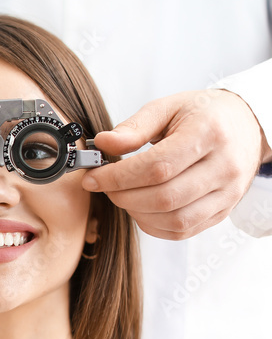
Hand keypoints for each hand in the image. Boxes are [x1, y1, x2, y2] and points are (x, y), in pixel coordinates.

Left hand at [82, 89, 271, 239]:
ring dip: (136, 213)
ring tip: (123, 194)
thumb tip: (102, 144)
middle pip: (164, 198)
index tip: (92, 177)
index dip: (118, 177)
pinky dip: (153, 225)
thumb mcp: (168, 107)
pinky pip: (182, 231)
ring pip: (174, 220)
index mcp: (209, 134)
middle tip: (105, 186)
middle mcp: (224, 167)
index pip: (157, 167)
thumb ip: (134, 127)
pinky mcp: (223, 211)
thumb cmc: (202, 114)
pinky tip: (141, 208)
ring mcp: (227, 193)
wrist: (246, 125)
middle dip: (123, 196)